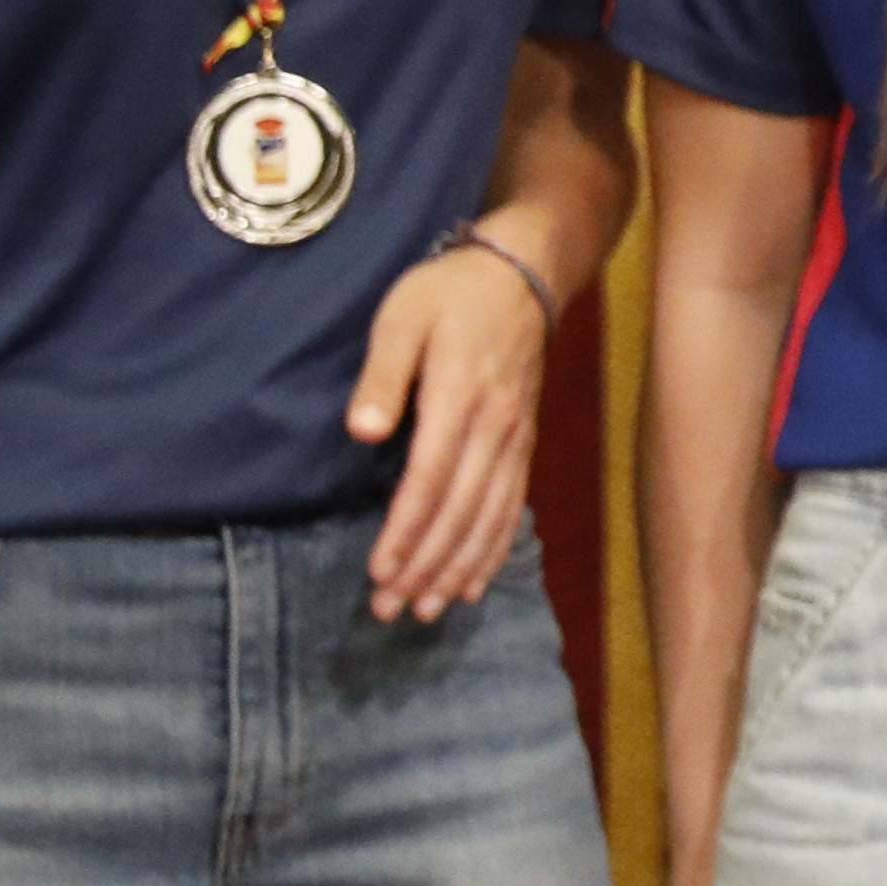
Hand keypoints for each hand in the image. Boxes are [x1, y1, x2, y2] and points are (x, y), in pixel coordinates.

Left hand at [345, 236, 552, 620]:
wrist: (521, 275)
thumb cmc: (448, 293)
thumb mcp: (401, 317)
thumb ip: (384, 375)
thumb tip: (363, 431)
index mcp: (460, 398)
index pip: (431, 481)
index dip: (406, 531)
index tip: (379, 572)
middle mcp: (495, 429)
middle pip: (461, 512)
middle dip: (426, 566)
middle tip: (390, 609)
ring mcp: (515, 440)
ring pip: (490, 518)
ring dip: (458, 569)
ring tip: (428, 609)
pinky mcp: (523, 443)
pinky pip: (512, 508)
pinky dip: (494, 550)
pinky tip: (474, 583)